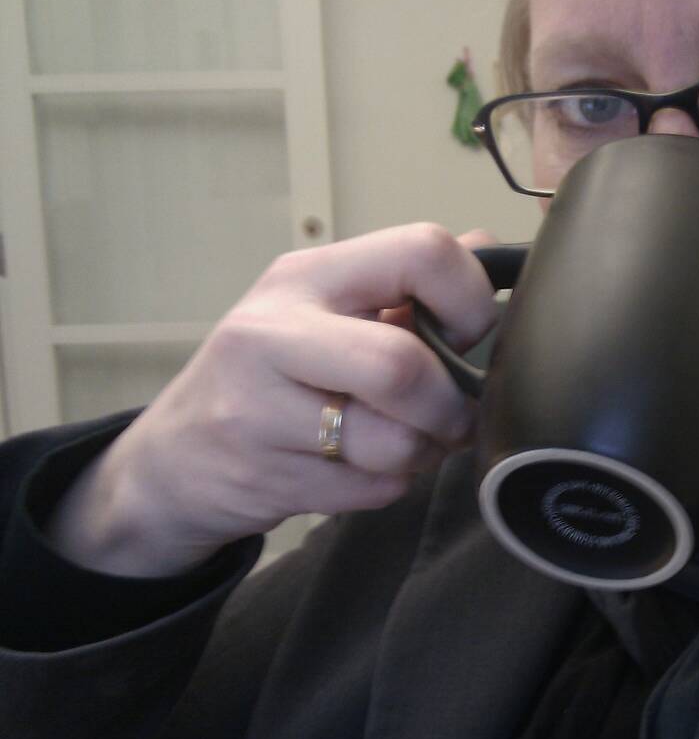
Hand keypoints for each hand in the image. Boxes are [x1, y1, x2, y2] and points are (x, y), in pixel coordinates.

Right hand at [46, 224, 499, 576]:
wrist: (172, 459)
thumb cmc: (271, 375)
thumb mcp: (323, 309)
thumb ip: (404, 281)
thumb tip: (486, 248)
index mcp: (307, 276)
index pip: (422, 252)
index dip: (470, 300)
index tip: (465, 334)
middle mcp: (273, 333)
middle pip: (402, 366)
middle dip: (449, 404)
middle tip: (451, 415)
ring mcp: (259, 410)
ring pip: (395, 443)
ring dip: (423, 453)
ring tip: (402, 442)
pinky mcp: (263, 477)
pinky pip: (374, 491)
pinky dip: (388, 486)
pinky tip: (358, 469)